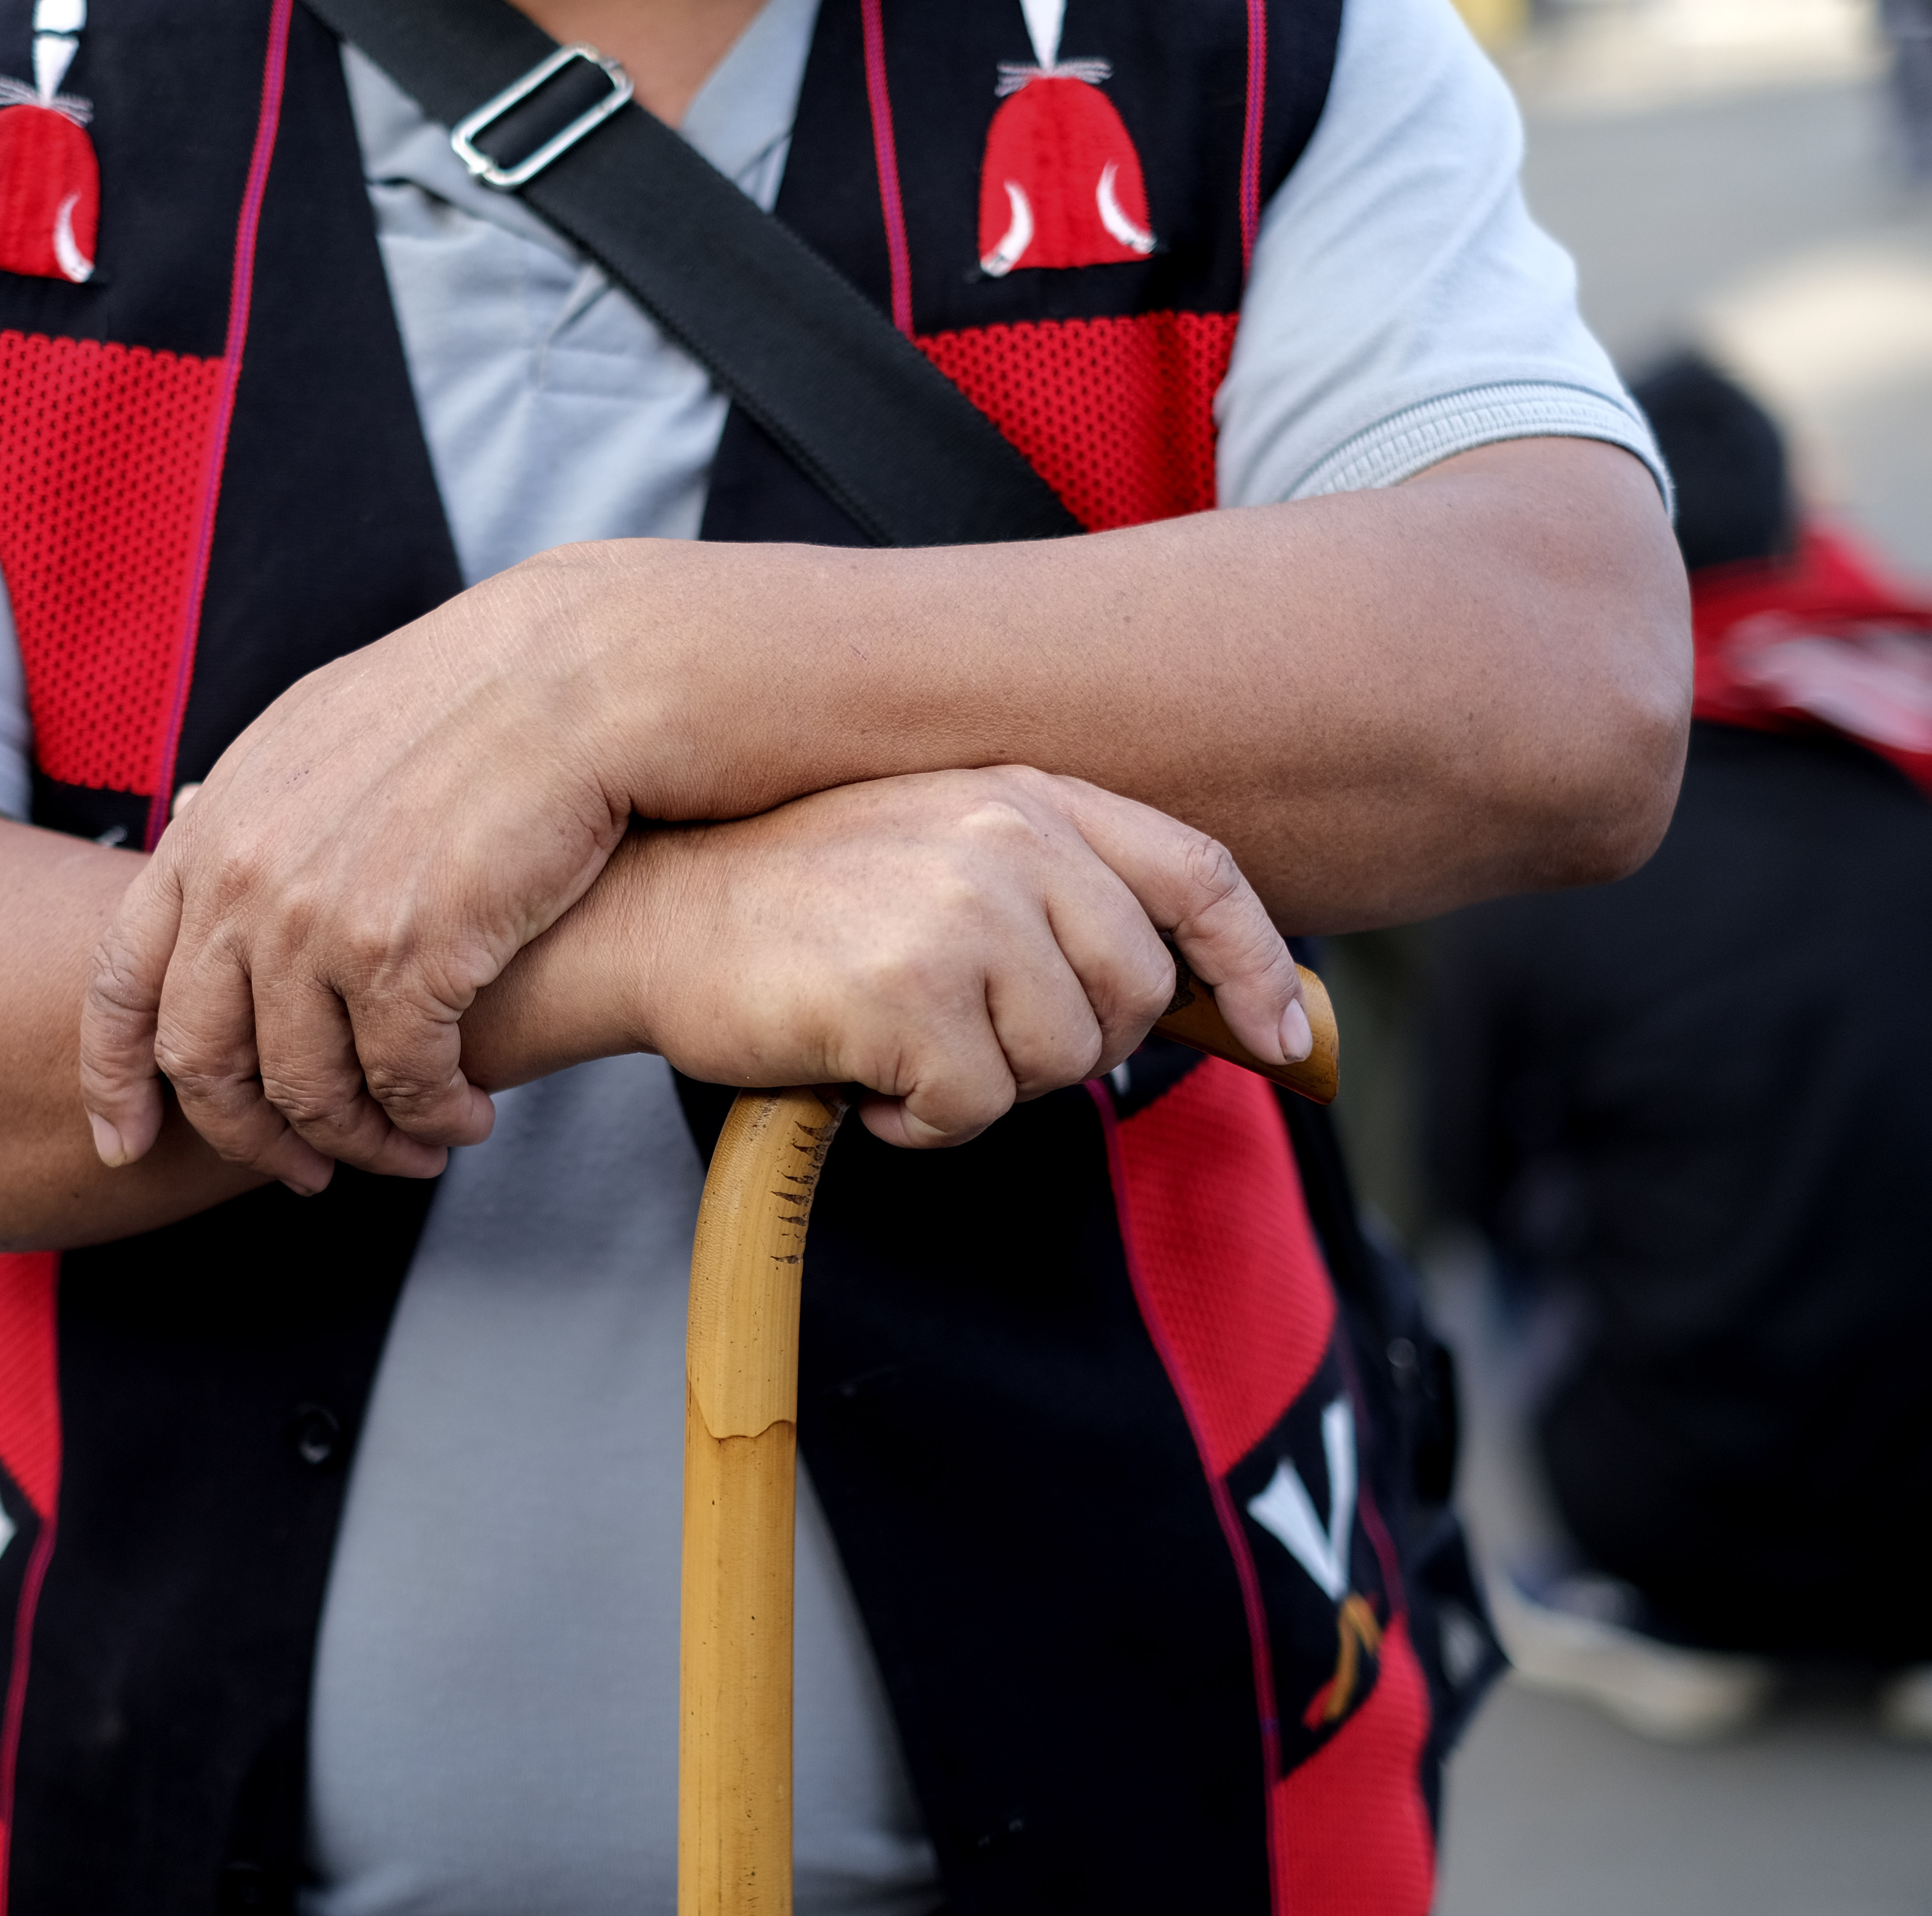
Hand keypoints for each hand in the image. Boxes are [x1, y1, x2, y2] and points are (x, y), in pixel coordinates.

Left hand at [77, 559, 638, 1192]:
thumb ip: (247, 798)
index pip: (119, 980)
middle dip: (249, 1136)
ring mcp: (320, 920)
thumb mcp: (316, 730)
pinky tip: (470, 1118)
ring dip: (361, 1140)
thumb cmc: (467, 699)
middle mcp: (245, 880)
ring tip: (413, 1151)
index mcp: (213, 827)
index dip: (115, 1079)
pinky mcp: (408, 953)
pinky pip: (402, 1080)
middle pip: (203, 1060)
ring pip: (307, 1087)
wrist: (577, 677)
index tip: (125, 1145)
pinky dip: (434, 1117)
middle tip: (303, 1172)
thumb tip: (190, 812)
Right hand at [470, 767, 1309, 1147]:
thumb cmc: (789, 900)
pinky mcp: (911, 994)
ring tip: (891, 1038)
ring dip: (980, 1085)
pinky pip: (974, 1111)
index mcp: (1024, 791)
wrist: (647, 913)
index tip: (1284, 1037)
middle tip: (963, 1035)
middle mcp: (1008, 835)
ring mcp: (961, 911)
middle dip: (1065, 1048)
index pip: (1196, 872)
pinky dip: (917, 1121)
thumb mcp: (933, 848)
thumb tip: (1174, 999)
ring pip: (1058, 1065)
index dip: (1254, 964)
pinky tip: (856, 1072)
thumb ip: (1049, 893)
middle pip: (1133, 999)